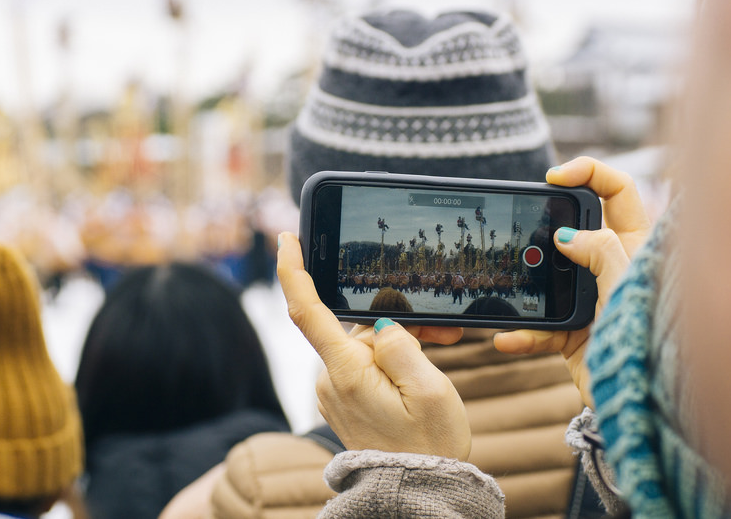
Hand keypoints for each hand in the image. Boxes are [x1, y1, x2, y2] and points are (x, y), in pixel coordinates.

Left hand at [278, 232, 470, 459]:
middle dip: (396, 318)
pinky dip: (393, 360)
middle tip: (442, 332)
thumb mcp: (430, 391)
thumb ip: (403, 345)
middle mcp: (331, 379)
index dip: (292, 269)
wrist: (418, 496)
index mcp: (345, 372)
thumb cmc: (429, 448)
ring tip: (443, 349)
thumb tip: (381, 323)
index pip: (306, 310)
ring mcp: (336, 391)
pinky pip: (366, 365)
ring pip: (365, 345)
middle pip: (355, 326)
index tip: (287, 237)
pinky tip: (422, 370)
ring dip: (401, 342)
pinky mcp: (346, 401)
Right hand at [493, 156, 650, 406]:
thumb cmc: (650, 346)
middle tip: (527, 228)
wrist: (643, 412)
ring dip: (527, 286)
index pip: (619, 191)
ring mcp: (592, 299)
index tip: (555, 177)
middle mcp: (613, 267)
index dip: (589, 172)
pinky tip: (507, 339)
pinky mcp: (574, 333)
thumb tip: (569, 235)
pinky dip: (523, 334)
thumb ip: (602, 252)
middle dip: (547, 227)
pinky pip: (541, 327)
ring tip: (509, 285)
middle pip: (577, 227)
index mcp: (638, 247)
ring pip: (550, 277)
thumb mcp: (626, 290)